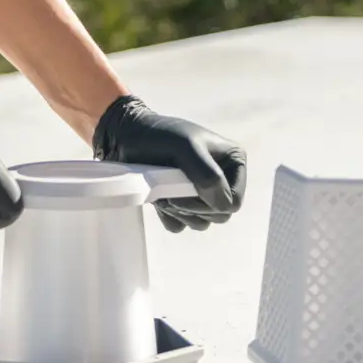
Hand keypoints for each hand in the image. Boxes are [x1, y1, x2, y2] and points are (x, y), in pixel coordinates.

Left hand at [92, 96, 247, 232]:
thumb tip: (223, 206)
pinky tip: (159, 197)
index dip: (210, 202)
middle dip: (192, 207)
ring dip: (179, 211)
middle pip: (219, 216)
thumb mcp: (186, 147)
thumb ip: (208, 175)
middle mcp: (223, 179)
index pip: (233, 202)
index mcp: (233, 162)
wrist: (129, 138)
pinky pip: (181, 226)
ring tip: (163, 191)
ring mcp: (202, 194)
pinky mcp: (183, 204)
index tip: (184, 188)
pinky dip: (168, 216)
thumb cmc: (160, 136)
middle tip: (170, 190)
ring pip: (201, 224)